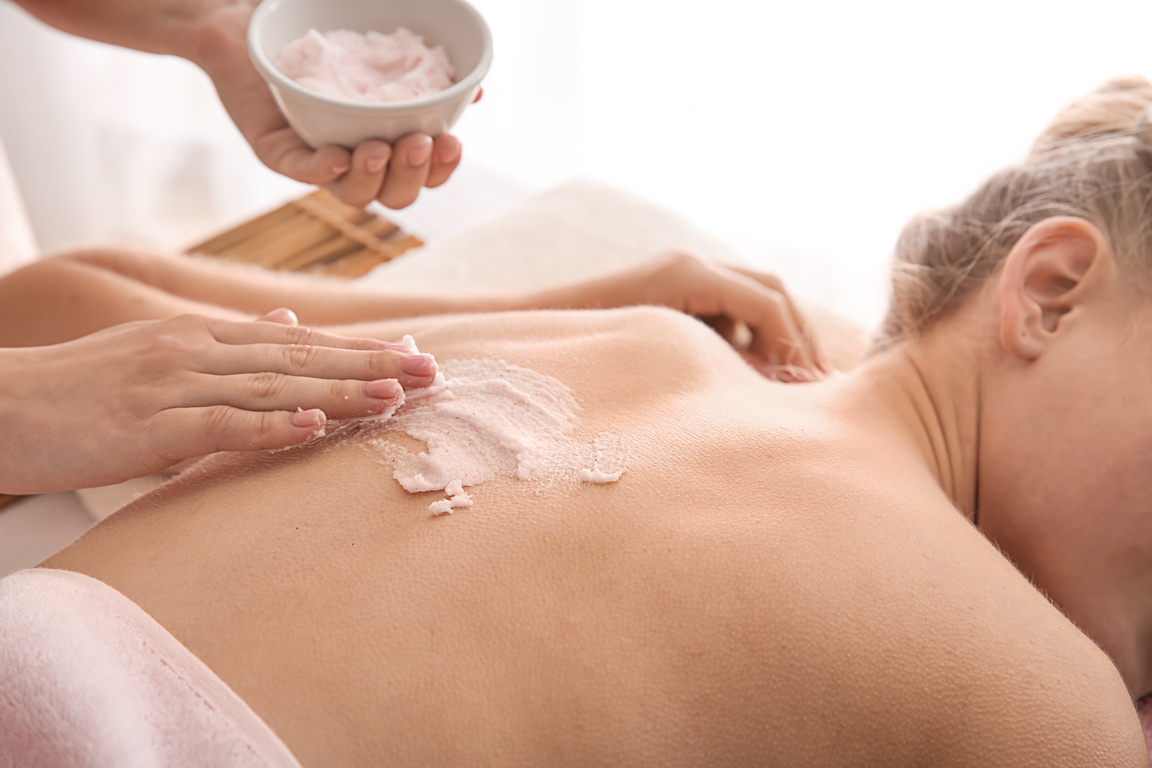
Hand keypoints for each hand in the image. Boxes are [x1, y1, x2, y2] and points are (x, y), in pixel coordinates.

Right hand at [0, 311, 436, 493]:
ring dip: (337, 392)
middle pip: (299, 358)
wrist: (0, 405)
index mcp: (203, 336)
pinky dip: (270, 427)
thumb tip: (292, 323)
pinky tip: (315, 428)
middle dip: (369, 365)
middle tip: (430, 372)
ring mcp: (172, 385)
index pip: (297, 342)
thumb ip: (230, 342)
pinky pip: (219, 425)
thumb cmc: (82, 389)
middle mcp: (195, 351)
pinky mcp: (146, 425)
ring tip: (395, 396)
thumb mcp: (160, 352)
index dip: (358, 349)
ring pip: (271, 387)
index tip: (413, 355)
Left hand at [188, 3, 465, 208]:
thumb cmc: (318, 27)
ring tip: (379, 148)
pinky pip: (301, 171)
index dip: (442, 169)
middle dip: (413, 176)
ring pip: (354, 195)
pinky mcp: (275, 152)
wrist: (243, 17)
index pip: (424, 174)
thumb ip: (425, 63)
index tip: (454, 142)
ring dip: (373, 178)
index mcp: (387, 140)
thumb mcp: (378, 41)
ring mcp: (315, 159)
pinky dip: (322, 169)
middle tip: (419, 143)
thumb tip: (476, 85)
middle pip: (395, 195)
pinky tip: (338, 155)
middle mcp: (354, 158)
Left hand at [549, 252, 827, 379]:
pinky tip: (739, 373)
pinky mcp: (674, 287)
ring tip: (780, 383)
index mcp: (688, 273)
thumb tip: (766, 387)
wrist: (534, 325)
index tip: (809, 386)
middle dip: (796, 336)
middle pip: (772, 290)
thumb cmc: (589, 341)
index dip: (796, 344)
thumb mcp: (660, 356)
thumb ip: (717, 367)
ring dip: (773, 335)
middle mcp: (690, 263)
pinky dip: (745, 335)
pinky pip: (727, 305)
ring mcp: (682, 271)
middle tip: (813, 383)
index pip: (768, 302)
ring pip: (754, 296)